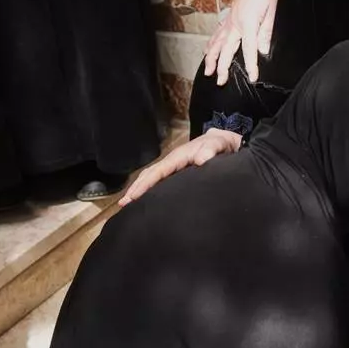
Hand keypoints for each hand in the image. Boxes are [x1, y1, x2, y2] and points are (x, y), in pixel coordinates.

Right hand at [118, 129, 240, 204]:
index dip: (146, 183)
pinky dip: (149, 189)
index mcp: (179, 156)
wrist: (225, 142)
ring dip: (139, 190)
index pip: (158, 171)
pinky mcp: (177, 172)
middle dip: (136, 188)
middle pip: (150, 175)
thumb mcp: (218, 145)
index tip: (133, 195)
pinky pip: (159, 181)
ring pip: (152, 178)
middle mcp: (172, 161)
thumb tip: (200, 160)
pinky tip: (145, 200)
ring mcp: (174, 166)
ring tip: (127, 204)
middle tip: (123, 204)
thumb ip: (211, 150)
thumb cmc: (220, 144)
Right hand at [205, 0, 279, 84]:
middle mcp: (234, 24)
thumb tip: (262, 51)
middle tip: (220, 82)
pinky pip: (216, 34)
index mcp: (247, 24)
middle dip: (222, 67)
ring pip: (216, 43)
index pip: (249, 50)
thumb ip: (266, 33)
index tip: (252, 78)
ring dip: (210, 58)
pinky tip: (207, 52)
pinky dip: (210, 44)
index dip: (251, 66)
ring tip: (207, 71)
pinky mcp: (228, 18)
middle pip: (225, 50)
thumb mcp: (272, 12)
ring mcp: (229, 21)